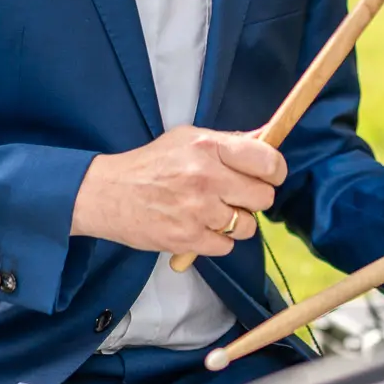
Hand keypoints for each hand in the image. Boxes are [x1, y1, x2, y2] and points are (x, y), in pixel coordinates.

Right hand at [71, 126, 286, 256]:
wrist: (108, 193)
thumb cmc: (150, 164)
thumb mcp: (188, 139)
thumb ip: (229, 141)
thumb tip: (268, 136)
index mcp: (208, 147)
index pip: (268, 161)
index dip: (275, 171)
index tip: (268, 175)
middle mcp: (206, 177)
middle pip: (264, 197)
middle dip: (253, 198)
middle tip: (235, 195)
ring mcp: (198, 210)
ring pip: (247, 225)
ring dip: (236, 222)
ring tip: (214, 213)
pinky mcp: (188, 238)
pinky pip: (226, 246)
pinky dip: (217, 240)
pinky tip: (200, 227)